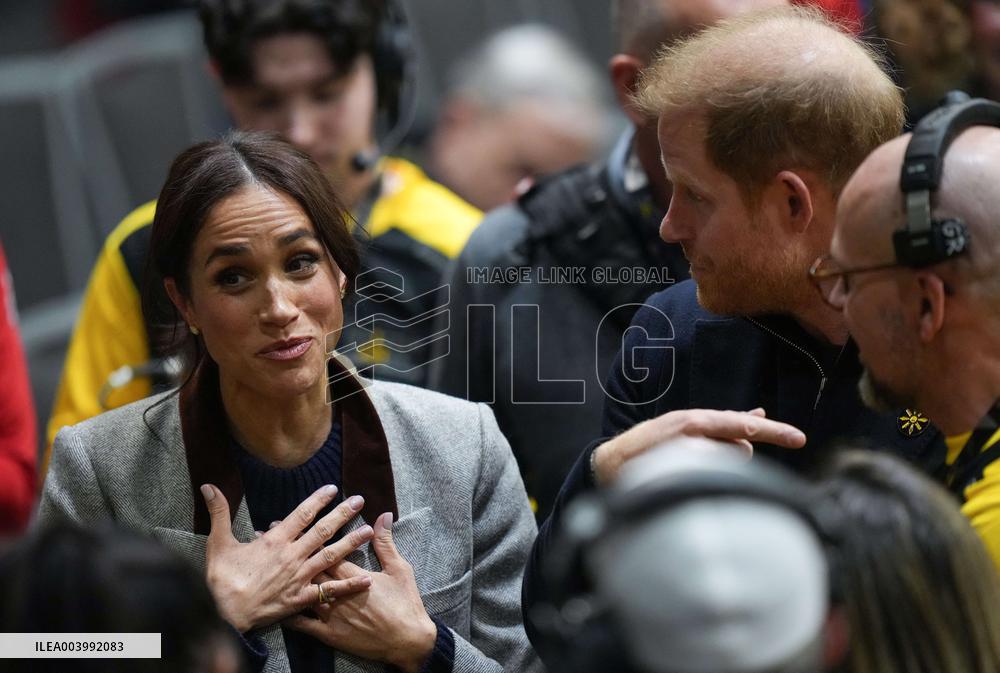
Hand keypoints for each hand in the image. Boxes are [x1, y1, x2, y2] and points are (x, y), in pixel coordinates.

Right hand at [202, 483, 374, 632]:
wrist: (225, 613)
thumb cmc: (221, 578)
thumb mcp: (218, 542)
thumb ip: (219, 512)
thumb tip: (208, 485)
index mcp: (275, 541)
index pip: (302, 514)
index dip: (318, 500)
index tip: (333, 488)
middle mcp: (292, 556)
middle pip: (322, 530)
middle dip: (342, 514)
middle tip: (359, 500)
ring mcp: (300, 577)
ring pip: (331, 556)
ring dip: (351, 542)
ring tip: (369, 531)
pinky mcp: (302, 597)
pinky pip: (329, 590)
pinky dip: (349, 585)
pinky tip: (367, 579)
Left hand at [286, 512, 436, 672]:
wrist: (407, 641)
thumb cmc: (405, 603)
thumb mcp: (400, 569)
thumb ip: (386, 543)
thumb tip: (383, 515)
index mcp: (354, 575)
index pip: (327, 552)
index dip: (309, 537)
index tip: (294, 524)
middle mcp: (338, 593)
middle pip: (309, 568)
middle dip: (291, 552)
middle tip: (271, 536)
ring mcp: (332, 614)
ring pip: (303, 593)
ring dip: (285, 578)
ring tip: (268, 565)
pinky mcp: (329, 634)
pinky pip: (304, 625)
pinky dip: (288, 616)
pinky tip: (274, 607)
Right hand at [592, 408, 805, 484]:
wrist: (612, 463)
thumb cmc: (653, 447)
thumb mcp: (689, 429)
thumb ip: (724, 424)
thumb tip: (758, 414)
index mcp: (696, 419)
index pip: (743, 423)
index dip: (774, 431)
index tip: (800, 438)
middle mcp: (692, 427)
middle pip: (741, 448)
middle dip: (731, 458)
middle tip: (699, 463)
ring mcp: (683, 448)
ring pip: (725, 464)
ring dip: (714, 469)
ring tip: (685, 469)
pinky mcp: (675, 465)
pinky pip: (707, 475)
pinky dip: (701, 478)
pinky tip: (679, 476)